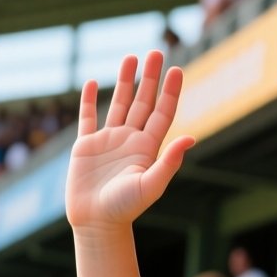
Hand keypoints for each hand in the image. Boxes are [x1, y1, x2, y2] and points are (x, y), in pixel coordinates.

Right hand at [65, 51, 194, 231]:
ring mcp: (108, 142)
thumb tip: (191, 138)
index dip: (170, 92)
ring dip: (125, 81)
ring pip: (119, 104)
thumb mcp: (151, 185)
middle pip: (143, 102)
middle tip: (156, 52)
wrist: (96, 223)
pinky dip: (90, 100)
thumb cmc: (125, 208)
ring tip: (130, 57)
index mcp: (147, 148)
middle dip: (150, 78)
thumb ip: (169, 161)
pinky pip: (88, 118)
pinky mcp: (86, 147)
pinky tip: (94, 82)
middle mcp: (130, 140)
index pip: (162, 113)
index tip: (176, 70)